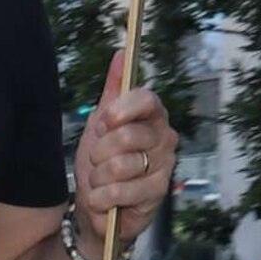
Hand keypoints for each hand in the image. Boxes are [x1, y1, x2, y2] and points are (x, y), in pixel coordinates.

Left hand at [72, 50, 178, 255]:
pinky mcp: (158, 194)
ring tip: (100, 181)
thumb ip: (112, 89)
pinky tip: (102, 199)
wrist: (96, 205)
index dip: (121, 111)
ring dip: (99, 177)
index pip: (148, 99)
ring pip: (123, 164)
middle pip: (128, 135)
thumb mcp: (100, 123)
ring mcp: (164, 166)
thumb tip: (121, 54)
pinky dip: (101, 197)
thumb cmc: (100, 162)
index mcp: (151, 117)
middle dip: (100, 151)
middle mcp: (164, 138)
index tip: (104, 123)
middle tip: (96, 161)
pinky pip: (121, 191)